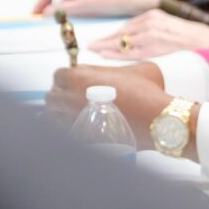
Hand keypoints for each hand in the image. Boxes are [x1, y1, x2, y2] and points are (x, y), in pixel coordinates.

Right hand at [33, 0, 160, 16]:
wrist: (138, 4)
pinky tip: (75, 21)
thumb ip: (67, 8)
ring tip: (60, 24)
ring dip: (61, 12)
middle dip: (49, 8)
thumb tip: (47, 13)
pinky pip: (75, 5)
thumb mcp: (90, 5)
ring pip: (65, 1)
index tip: (34, 16)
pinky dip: (71, 13)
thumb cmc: (118, 0)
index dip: (40, 3)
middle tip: (43, 22)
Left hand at [45, 61, 168, 142]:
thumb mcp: (135, 70)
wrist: (157, 120)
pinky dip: (67, 130)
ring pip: (52, 117)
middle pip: (51, 97)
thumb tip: (109, 74)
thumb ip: (114, 70)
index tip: (74, 83)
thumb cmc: (147, 94)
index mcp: (80, 77)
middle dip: (60, 97)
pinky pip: (63, 133)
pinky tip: (79, 130)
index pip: (59, 75)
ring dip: (60, 114)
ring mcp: (73, 119)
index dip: (67, 79)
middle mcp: (71, 97)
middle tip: (73, 100)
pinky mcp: (80, 138)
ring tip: (74, 116)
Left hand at [93, 10, 208, 58]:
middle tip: (90, 46)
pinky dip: (117, 53)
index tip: (100, 40)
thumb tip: (133, 43)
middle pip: (121, 32)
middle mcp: (151, 22)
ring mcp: (153, 34)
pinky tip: (105, 55)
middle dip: (104, 40)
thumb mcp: (169, 28)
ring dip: (106, 46)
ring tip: (94, 50)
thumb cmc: (192, 40)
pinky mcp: (156, 47)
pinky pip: (132, 51)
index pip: (127, 26)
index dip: (111, 34)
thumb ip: (152, 32)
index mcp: (154, 15)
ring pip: (123, 41)